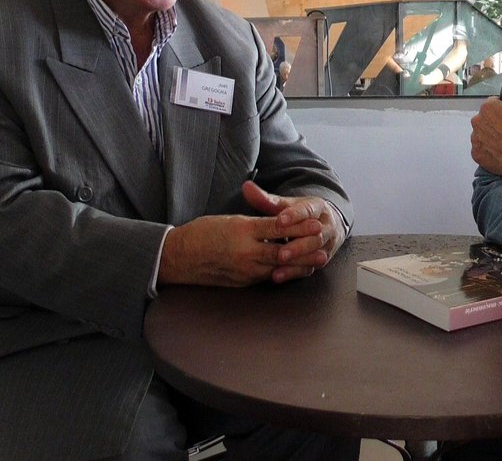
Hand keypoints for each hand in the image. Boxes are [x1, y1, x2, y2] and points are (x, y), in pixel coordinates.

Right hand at [157, 182, 344, 286]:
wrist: (178, 257)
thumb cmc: (202, 233)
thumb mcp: (230, 220)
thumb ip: (256, 222)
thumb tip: (280, 223)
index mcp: (242, 230)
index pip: (277, 227)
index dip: (299, 226)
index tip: (315, 222)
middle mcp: (245, 252)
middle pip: (282, 250)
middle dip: (305, 247)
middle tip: (323, 242)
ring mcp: (244, 270)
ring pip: (278, 267)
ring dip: (298, 263)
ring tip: (317, 260)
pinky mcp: (243, 282)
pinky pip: (267, 276)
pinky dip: (282, 272)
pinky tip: (294, 269)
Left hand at [242, 181, 346, 282]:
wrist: (325, 223)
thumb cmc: (299, 213)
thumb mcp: (286, 204)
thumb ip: (266, 199)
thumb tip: (246, 187)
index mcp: (317, 207)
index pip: (307, 210)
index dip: (294, 216)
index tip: (280, 221)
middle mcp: (326, 225)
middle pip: (315, 236)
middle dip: (298, 245)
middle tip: (280, 253)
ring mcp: (327, 244)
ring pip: (316, 253)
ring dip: (298, 261)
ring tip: (278, 264)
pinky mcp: (323, 258)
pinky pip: (311, 267)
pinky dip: (294, 272)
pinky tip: (278, 276)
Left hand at [470, 55, 501, 182]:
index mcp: (487, 107)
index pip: (496, 104)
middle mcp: (476, 121)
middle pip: (488, 118)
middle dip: (498, 121)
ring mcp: (474, 139)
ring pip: (484, 132)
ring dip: (492, 134)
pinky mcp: (476, 155)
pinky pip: (481, 148)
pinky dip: (488, 149)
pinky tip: (501, 150)